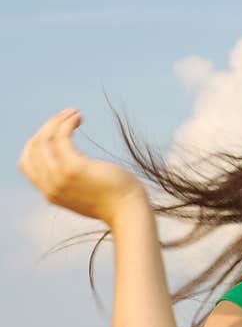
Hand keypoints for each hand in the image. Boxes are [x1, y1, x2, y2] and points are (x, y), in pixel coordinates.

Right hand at [18, 108, 146, 225]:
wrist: (129, 212)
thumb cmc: (115, 201)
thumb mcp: (86, 193)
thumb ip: (72, 181)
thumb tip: (75, 160)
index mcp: (50, 193)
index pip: (26, 163)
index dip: (36, 143)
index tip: (53, 132)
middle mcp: (50, 186)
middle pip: (34, 147)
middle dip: (47, 127)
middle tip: (66, 116)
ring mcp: (60, 177)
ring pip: (45, 139)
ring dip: (57, 121)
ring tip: (75, 114)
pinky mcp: (73, 168)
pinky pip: (61, 137)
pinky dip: (66, 123)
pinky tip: (78, 117)